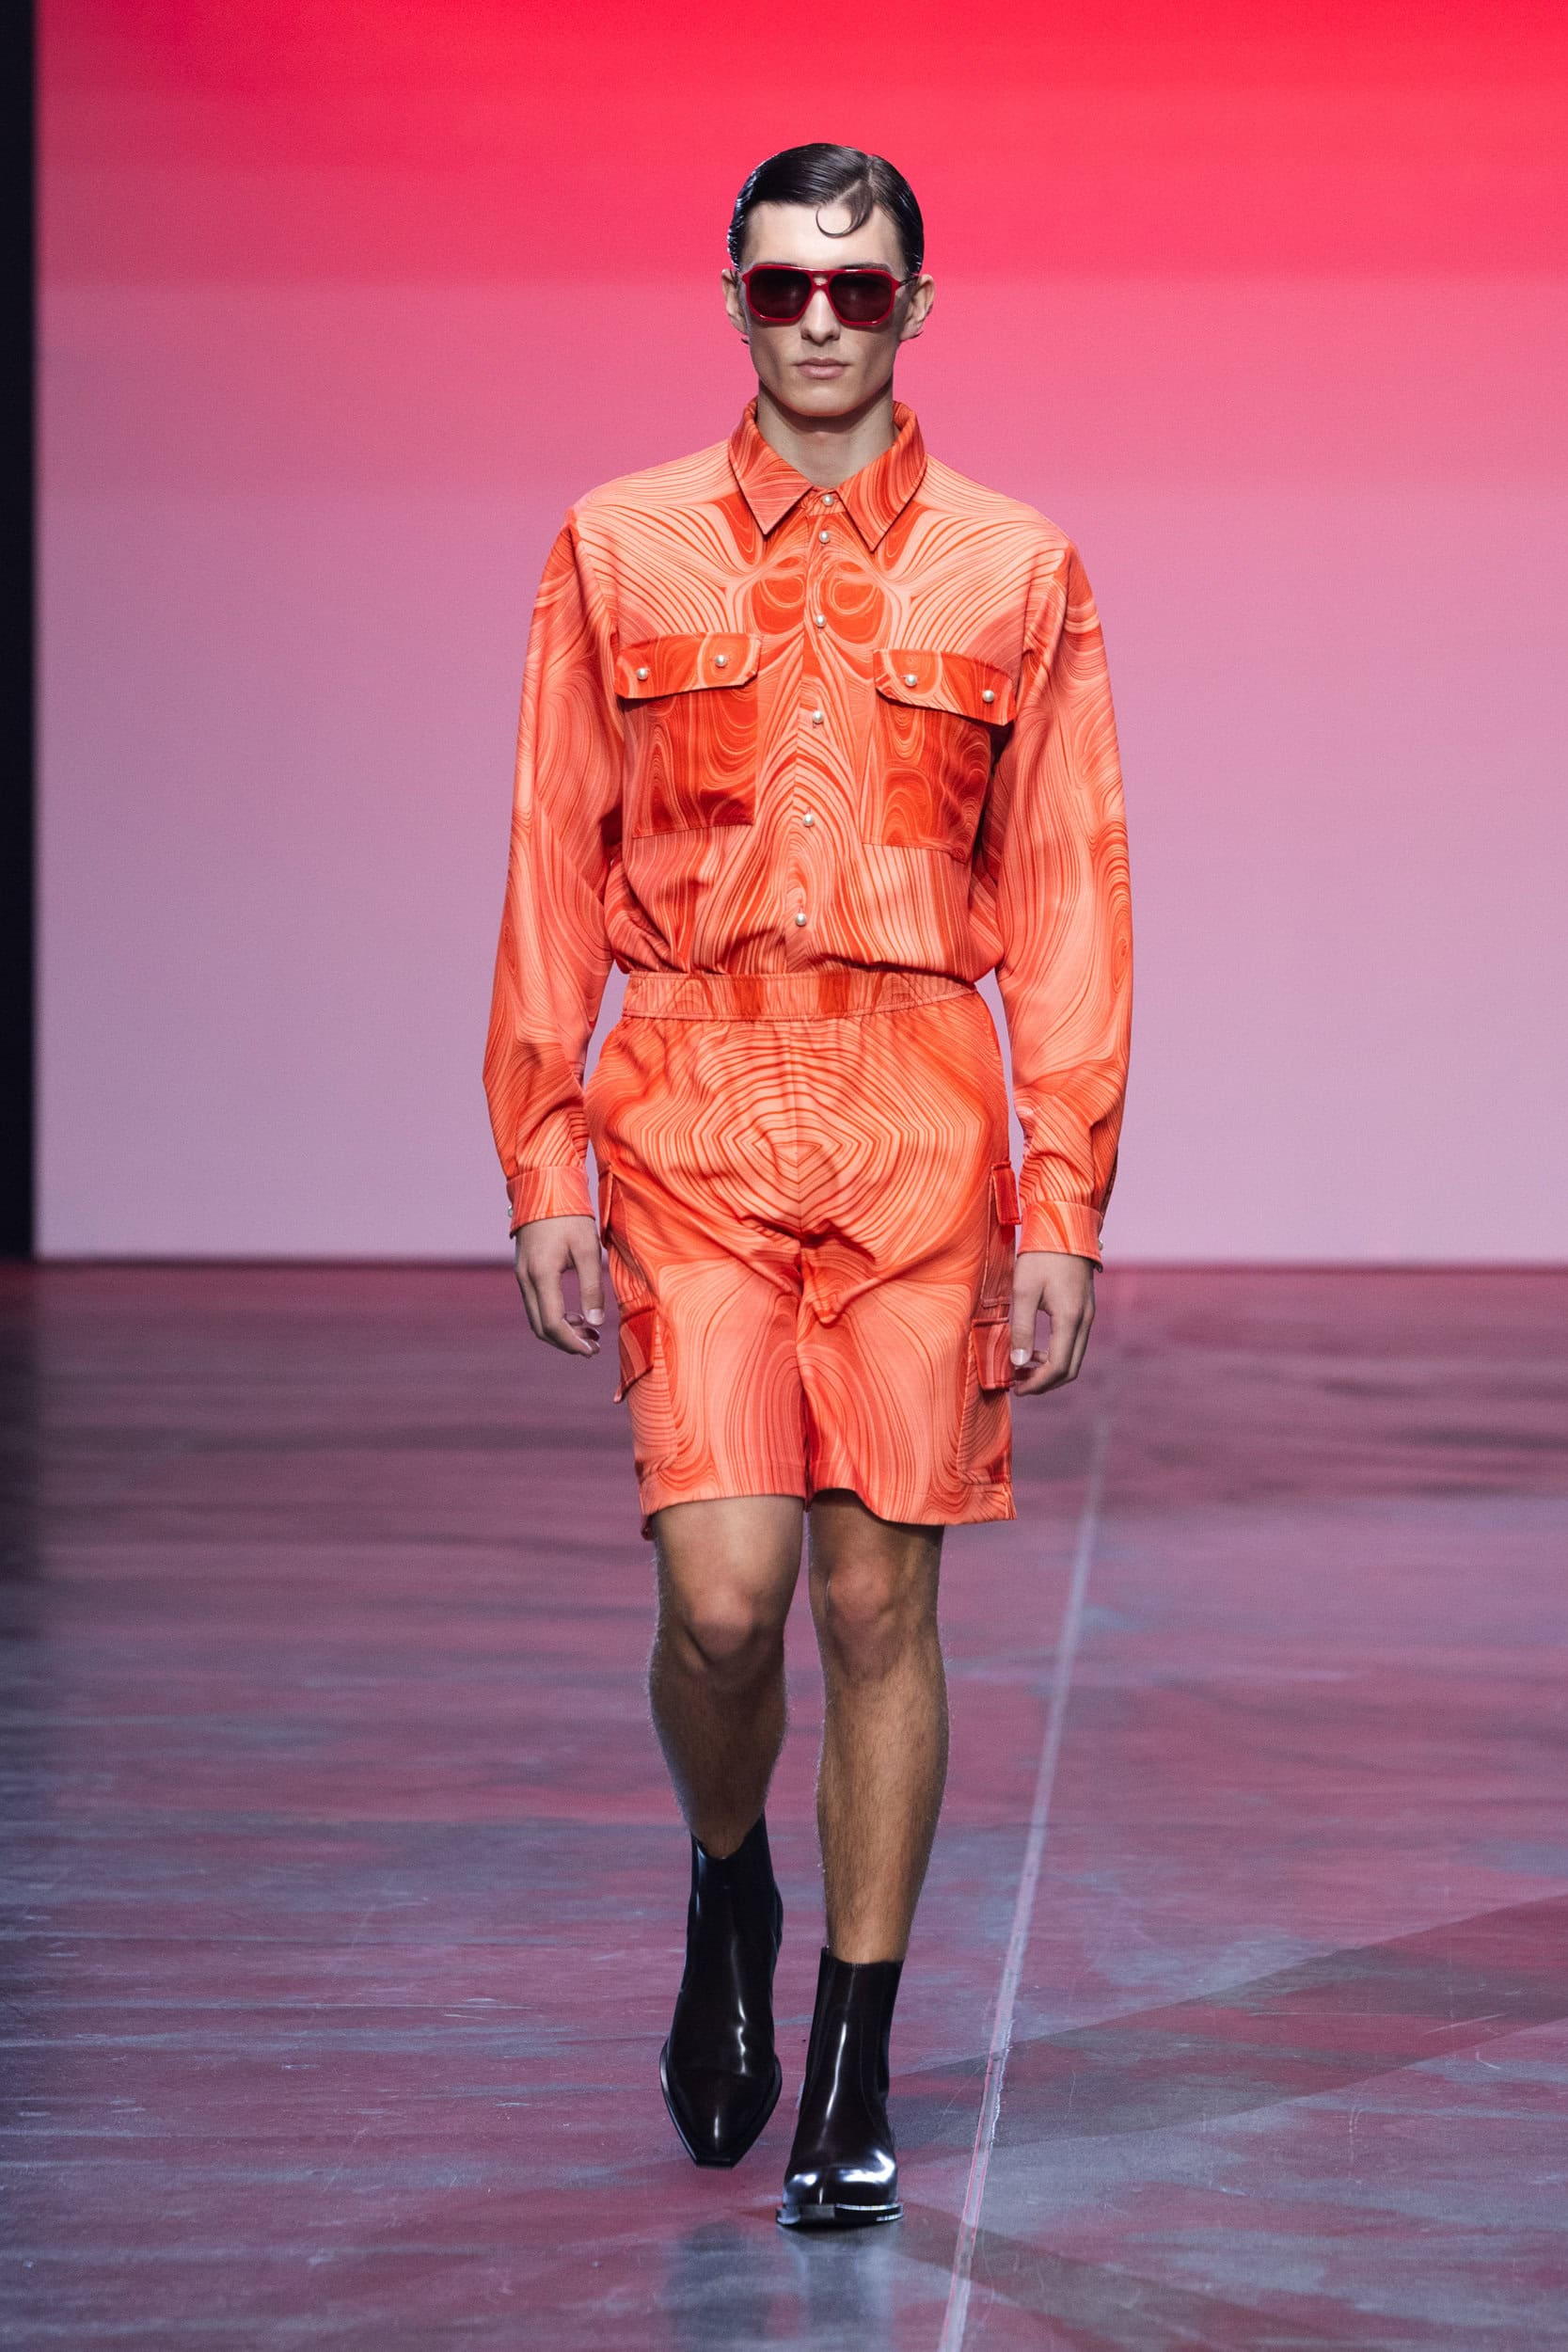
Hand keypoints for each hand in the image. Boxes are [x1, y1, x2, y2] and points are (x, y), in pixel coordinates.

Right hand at [513, 1214, 604, 1357]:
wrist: (544, 1189)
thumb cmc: (570, 1217)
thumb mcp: (588, 1250)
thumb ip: (592, 1288)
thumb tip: (596, 1322)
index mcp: (541, 1275)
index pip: (552, 1324)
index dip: (571, 1343)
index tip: (592, 1350)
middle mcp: (525, 1279)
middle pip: (541, 1327)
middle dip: (566, 1343)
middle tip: (593, 1347)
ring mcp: (521, 1276)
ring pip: (537, 1318)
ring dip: (561, 1331)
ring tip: (590, 1333)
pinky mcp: (524, 1271)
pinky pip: (536, 1304)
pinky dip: (554, 1316)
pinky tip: (575, 1315)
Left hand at [1009, 1250, 1095, 1395]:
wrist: (1064, 1226)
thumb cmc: (1040, 1255)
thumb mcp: (1023, 1290)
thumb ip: (1022, 1329)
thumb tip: (1019, 1363)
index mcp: (1070, 1318)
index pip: (1058, 1367)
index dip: (1037, 1384)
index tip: (1017, 1388)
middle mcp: (1085, 1321)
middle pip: (1070, 1369)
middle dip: (1045, 1382)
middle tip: (1018, 1383)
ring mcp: (1088, 1315)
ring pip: (1073, 1358)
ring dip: (1050, 1369)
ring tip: (1022, 1367)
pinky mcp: (1085, 1309)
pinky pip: (1074, 1343)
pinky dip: (1056, 1354)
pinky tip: (1036, 1350)